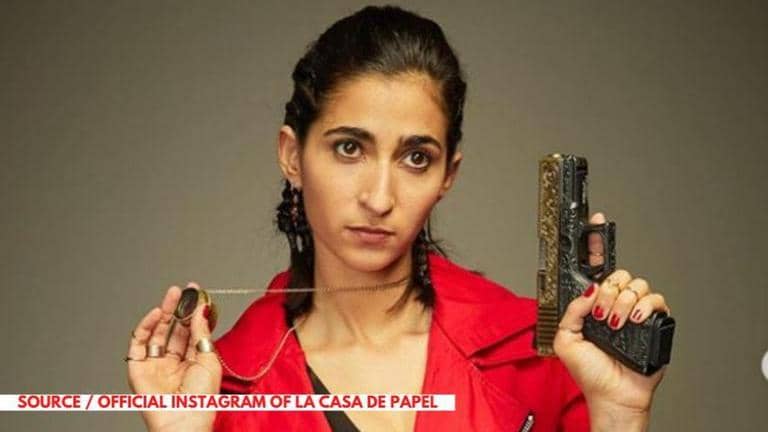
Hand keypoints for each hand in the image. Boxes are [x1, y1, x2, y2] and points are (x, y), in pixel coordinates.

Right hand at [126, 282, 221, 431]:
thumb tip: (202, 309)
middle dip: (178, 308)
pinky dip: (145, 326)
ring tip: (173, 295)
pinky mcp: (138, 368)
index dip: (193, 312)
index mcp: (193, 362)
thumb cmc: (201, 399)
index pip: (192, 331)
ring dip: (164, 312)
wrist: (184, 419)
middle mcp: (173, 362)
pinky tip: (157, 313)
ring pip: (156, 332)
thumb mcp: (208, 358)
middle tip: (183, 290)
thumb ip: (202, 331)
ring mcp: (155, 365)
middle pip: (174, 329)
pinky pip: (139, 343)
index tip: (196, 293)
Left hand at [553, 213, 670, 427]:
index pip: (596, 268)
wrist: (612, 394)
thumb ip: (571, 310)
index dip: (595, 243)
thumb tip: (588, 290)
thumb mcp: (565, 339)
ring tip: (613, 324)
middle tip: (600, 313)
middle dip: (607, 291)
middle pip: (617, 273)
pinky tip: (631, 321)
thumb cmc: (590, 372)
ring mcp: (634, 311)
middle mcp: (614, 303)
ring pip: (635, 284)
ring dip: (621, 304)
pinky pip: (655, 299)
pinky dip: (642, 308)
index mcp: (593, 304)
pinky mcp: (654, 321)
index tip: (594, 221)